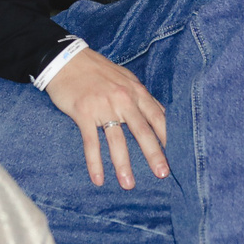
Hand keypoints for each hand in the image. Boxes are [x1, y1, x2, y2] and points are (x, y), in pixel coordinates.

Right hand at [43, 50, 168, 188]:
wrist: (66, 60)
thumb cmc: (98, 71)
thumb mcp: (126, 79)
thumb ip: (142, 97)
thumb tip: (162, 114)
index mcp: (136, 91)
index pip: (157, 117)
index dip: (168, 137)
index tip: (177, 155)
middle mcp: (123, 99)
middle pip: (141, 131)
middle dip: (153, 154)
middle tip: (162, 174)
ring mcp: (103, 106)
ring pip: (116, 140)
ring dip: (122, 164)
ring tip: (128, 184)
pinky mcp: (83, 112)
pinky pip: (91, 142)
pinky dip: (94, 162)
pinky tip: (98, 179)